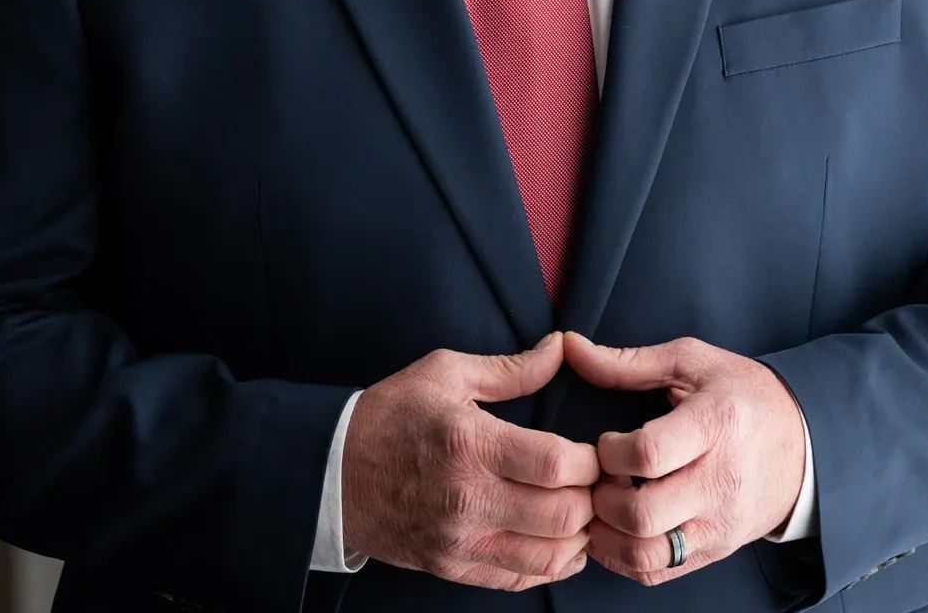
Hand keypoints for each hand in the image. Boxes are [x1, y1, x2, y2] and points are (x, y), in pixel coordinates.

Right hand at [340, 328, 598, 587]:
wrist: (332, 473)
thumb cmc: (390, 414)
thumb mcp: (445, 372)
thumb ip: (511, 368)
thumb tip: (560, 348)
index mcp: (470, 443)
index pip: (555, 465)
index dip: (589, 461)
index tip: (595, 450)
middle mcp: (468, 499)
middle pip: (560, 516)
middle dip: (591, 499)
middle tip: (596, 483)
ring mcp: (460, 541)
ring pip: (547, 557)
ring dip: (578, 538)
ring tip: (584, 512)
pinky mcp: (451, 568)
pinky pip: (517, 579)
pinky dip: (550, 566)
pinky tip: (560, 543)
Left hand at [559, 329, 806, 582]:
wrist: (803, 443)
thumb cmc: (741, 394)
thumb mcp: (692, 362)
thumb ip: (628, 362)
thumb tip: (570, 347)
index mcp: (716, 425)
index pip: (649, 454)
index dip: (610, 452)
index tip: (605, 442)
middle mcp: (719, 482)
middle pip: (643, 514)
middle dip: (602, 499)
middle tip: (596, 480)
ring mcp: (718, 525)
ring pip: (647, 555)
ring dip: (607, 536)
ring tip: (601, 506)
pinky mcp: (715, 551)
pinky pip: (658, 573)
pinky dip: (623, 560)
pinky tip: (615, 530)